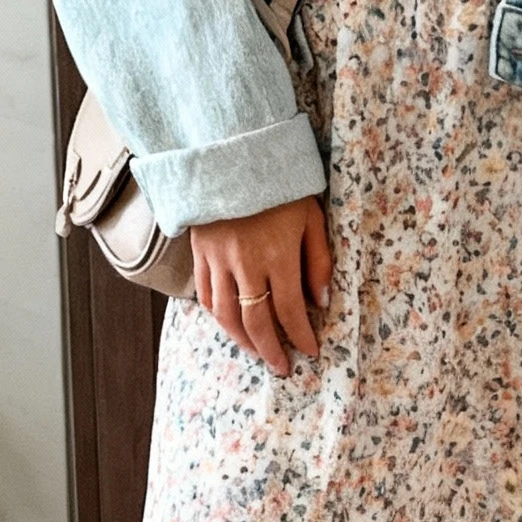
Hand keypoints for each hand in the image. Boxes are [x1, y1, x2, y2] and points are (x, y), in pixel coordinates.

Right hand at [191, 195, 332, 376]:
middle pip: (256, 322)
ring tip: (257, 352)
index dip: (301, 336)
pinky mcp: (199, 254)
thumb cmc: (280, 185)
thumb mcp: (311, 217)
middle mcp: (245, 264)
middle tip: (282, 367)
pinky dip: (218, 316)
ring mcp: (218, 260)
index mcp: (277, 255)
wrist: (232, 154)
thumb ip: (318, 261)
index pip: (290, 310)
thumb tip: (322, 301)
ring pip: (226, 315)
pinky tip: (231, 325)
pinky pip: (205, 296)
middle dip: (271, 350)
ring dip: (242, 340)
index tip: (310, 351)